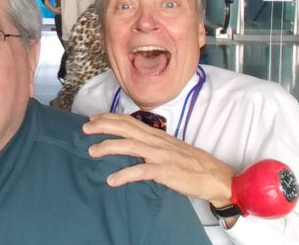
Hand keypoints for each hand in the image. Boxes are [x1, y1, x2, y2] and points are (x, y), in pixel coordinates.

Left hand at [83, 113, 235, 206]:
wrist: (214, 176)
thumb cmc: (192, 163)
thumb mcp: (170, 147)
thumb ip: (152, 143)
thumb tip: (135, 142)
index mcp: (157, 135)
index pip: (130, 121)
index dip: (110, 118)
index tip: (94, 118)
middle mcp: (157, 141)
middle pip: (126, 128)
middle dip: (103, 126)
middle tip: (84, 128)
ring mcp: (160, 155)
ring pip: (130, 145)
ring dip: (108, 147)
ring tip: (92, 152)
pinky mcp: (165, 171)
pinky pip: (141, 171)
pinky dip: (124, 174)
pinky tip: (112, 180)